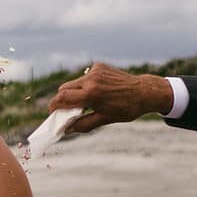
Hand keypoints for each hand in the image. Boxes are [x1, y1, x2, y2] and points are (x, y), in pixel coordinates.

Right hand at [51, 64, 173, 135]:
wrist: (144, 91)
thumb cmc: (126, 108)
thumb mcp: (105, 119)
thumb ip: (83, 124)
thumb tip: (66, 129)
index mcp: (91, 95)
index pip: (62, 98)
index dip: (54, 106)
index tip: (52, 112)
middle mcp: (91, 80)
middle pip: (64, 89)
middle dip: (62, 99)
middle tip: (66, 109)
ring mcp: (95, 71)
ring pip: (74, 82)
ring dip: (74, 92)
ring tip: (85, 101)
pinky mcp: (99, 66)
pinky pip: (84, 76)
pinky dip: (85, 84)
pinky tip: (97, 90)